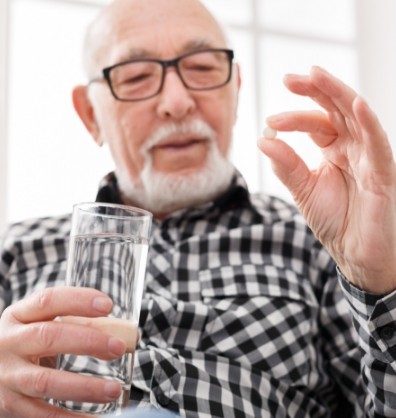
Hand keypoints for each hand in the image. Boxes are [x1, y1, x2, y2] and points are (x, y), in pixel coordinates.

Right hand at [0, 287, 126, 417]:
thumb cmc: (28, 342)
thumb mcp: (42, 324)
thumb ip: (77, 323)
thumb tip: (127, 334)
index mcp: (19, 315)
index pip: (48, 300)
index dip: (78, 300)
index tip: (108, 305)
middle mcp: (8, 343)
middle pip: (48, 337)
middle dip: (88, 341)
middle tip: (118, 347)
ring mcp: (7, 376)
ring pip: (45, 382)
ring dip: (84, 387)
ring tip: (113, 390)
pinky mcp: (8, 405)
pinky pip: (41, 415)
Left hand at [258, 66, 395, 293]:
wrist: (354, 254)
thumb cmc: (334, 221)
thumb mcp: (303, 190)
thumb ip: (286, 165)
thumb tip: (263, 139)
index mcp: (334, 150)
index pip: (316, 123)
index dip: (294, 118)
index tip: (269, 122)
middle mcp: (353, 148)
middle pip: (336, 110)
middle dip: (315, 90)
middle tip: (289, 78)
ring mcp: (369, 158)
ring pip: (357, 117)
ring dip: (337, 94)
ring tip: (315, 76)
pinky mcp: (382, 174)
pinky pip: (378, 144)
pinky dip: (368, 123)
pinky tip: (355, 104)